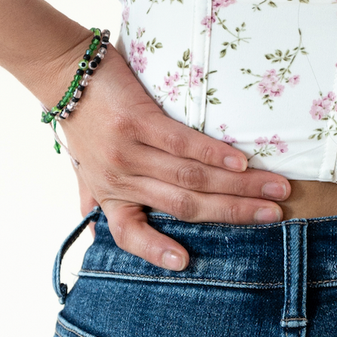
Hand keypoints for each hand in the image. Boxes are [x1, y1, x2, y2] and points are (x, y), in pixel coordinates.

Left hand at [53, 40, 290, 270]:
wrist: (63, 72)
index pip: (130, 235)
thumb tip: (90, 221)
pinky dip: (214, 154)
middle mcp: (120, 179)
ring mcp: (129, 151)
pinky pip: (181, 143)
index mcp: (109, 194)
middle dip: (233, 212)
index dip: (157, 252)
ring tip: (273, 188)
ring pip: (190, 177)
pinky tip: (241, 161)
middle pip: (183, 205)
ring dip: (238, 185)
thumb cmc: (80, 118)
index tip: (186, 264)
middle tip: (273, 215)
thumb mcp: (81, 164)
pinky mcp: (137, 120)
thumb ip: (92, 194)